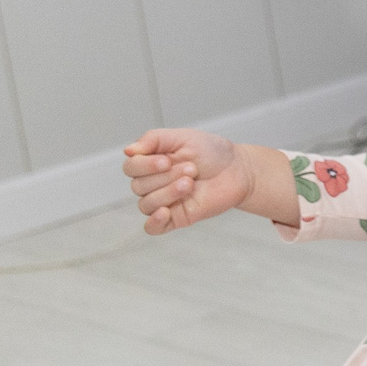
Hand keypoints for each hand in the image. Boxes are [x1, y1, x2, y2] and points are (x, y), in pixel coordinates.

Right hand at [124, 128, 255, 232]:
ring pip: (146, 204)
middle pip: (138, 186)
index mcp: (151, 164)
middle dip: (165, 177)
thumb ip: (153, 139)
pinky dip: (154, 222)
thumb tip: (128, 150)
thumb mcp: (183, 137)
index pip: (130, 167)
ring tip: (191, 182)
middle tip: (191, 169)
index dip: (145, 165)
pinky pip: (152, 228)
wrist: (238, 169)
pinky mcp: (176, 218)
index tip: (168, 160)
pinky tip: (166, 212)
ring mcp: (164, 202)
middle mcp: (153, 184)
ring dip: (168, 192)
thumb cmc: (212, 153)